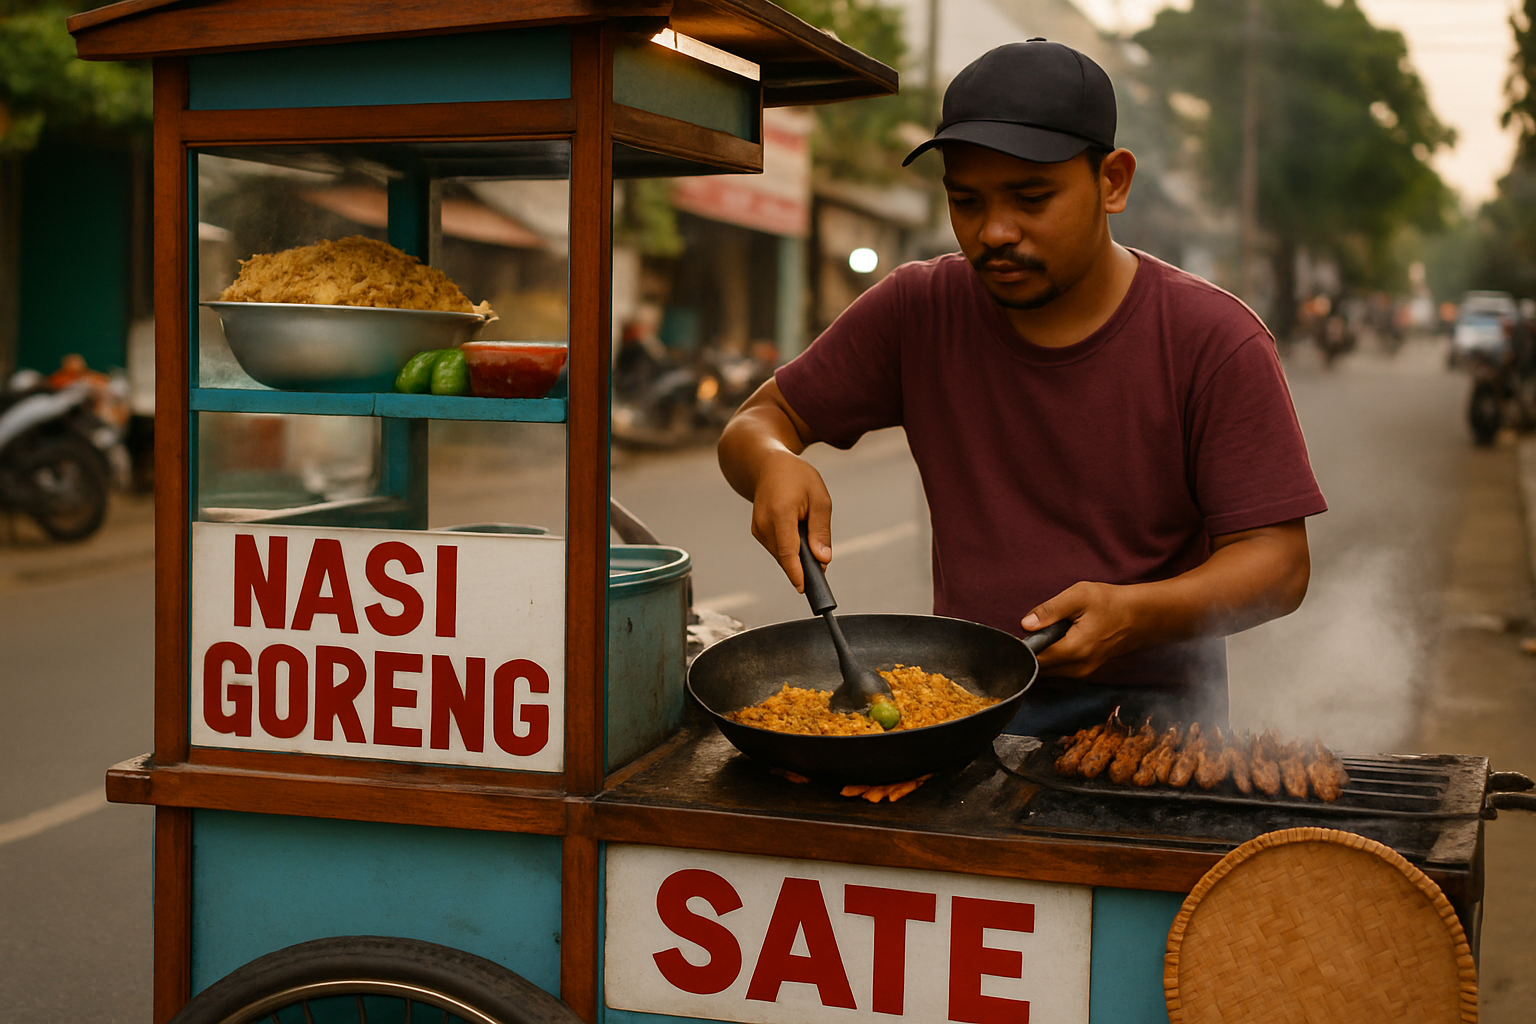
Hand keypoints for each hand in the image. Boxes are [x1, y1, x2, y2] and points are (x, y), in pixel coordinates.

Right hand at [749, 450, 832, 591]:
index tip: (803, 588)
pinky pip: (778, 549)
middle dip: (804, 565)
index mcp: (781, 513)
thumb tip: (824, 559)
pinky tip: (798, 532)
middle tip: (822, 561)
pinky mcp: (758, 532)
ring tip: (809, 533)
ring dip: (798, 555)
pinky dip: (790, 548)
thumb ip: (821, 530)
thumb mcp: (819, 498)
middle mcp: (764, 524)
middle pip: (786, 557)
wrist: (768, 465)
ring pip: (782, 555)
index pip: (788, 551)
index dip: (796, 573)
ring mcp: (758, 529)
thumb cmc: (797, 477)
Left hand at [1021, 581, 1141, 676]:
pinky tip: (1057, 642)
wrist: (1140, 615)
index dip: (1023, 649)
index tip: (1016, 636)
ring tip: (1046, 635)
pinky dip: (1054, 660)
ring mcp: (1085, 673)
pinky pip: (1061, 670)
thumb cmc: (1111, 603)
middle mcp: (1079, 668)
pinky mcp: (1088, 671)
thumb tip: (1026, 624)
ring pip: (1050, 672)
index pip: (1036, 659)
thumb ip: (1050, 610)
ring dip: (1043, 657)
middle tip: (1031, 632)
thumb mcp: (1079, 596)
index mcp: (1075, 650)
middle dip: (1031, 654)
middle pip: (1041, 669)